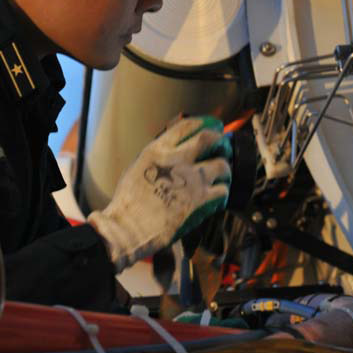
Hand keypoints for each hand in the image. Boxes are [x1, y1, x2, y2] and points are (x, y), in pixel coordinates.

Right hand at [87, 116, 230, 272]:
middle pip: (210, 139)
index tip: (213, 127)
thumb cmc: (129, 202)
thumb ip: (159, 157)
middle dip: (220, 141)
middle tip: (224, 147)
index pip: (188, 125)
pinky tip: (218, 196)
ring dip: (224, 170)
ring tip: (222, 175)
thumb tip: (175, 152)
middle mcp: (178, 160)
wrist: (129, 228)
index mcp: (159, 149)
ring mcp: (192, 180)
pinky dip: (222, 192)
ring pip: (222, 165)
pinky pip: (222, 191)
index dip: (205, 124)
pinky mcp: (201, 200)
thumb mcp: (139, 167)